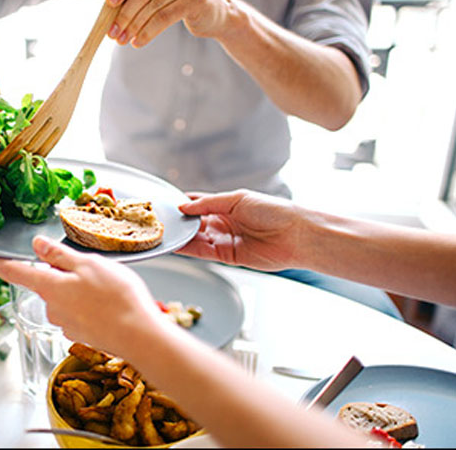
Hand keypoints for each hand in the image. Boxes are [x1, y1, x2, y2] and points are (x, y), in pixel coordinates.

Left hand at [0, 236, 163, 354]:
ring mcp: (66, 323)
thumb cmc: (117, 298)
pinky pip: (80, 312)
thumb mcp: (88, 264)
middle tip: (90, 266)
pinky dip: (91, 305)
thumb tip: (36, 244)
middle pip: (47, 283)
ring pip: (65, 297)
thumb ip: (59, 255)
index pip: (14, 272)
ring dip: (79, 289)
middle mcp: (52, 308)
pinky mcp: (82, 333)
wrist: (139, 337)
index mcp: (50, 287)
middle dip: (62, 273)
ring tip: (108, 285)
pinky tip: (110, 303)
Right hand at [177, 189, 305, 270]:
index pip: (198, 203)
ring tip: (165, 234)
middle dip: (179, 222)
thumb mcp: (237, 199)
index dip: (182, 204)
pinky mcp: (227, 256)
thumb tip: (184, 207)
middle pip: (194, 222)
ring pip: (196, 238)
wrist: (295, 236)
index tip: (166, 205)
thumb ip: (208, 204)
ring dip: (182, 236)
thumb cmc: (273, 211)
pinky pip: (203, 252)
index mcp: (226, 205)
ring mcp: (225, 239)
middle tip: (160, 221)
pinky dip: (189, 249)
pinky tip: (177, 245)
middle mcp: (224, 222)